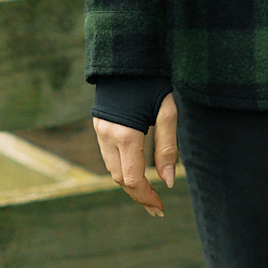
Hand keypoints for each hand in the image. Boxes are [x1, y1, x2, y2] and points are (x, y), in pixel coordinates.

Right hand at [93, 93, 176, 217]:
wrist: (125, 58)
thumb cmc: (150, 82)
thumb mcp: (167, 111)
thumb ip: (167, 147)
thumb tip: (168, 181)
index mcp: (125, 134)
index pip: (132, 179)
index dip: (146, 197)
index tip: (161, 208)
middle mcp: (107, 136)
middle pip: (120, 179)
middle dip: (138, 195)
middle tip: (157, 208)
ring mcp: (100, 132)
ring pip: (112, 170)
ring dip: (129, 184)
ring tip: (149, 194)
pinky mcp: (99, 127)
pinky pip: (109, 157)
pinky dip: (122, 169)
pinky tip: (136, 172)